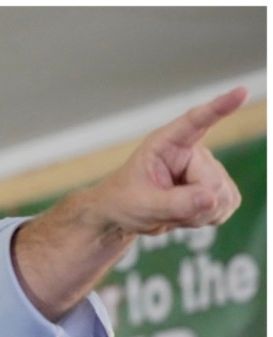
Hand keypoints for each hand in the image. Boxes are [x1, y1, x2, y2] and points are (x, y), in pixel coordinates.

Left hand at [92, 86, 247, 235]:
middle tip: (165, 208)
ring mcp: (207, 169)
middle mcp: (191, 152)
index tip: (240, 92)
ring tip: (172, 209)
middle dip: (194, 204)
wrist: (124, 215)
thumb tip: (211, 199)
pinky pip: (227, 206)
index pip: (195, 122)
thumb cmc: (124, 201)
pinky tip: (186, 214)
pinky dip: (208, 217)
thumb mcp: (143, 205)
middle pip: (213, 182)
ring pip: (223, 197)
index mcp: (166, 144)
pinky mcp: (216, 187)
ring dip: (199, 214)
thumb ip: (175, 203)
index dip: (219, 107)